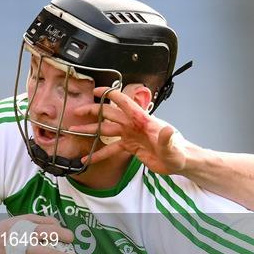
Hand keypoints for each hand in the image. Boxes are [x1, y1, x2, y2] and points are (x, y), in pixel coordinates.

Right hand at [70, 87, 189, 174]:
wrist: (180, 162)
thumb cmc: (178, 152)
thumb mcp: (172, 147)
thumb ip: (167, 139)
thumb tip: (167, 129)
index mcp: (142, 120)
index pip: (124, 103)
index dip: (110, 94)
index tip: (95, 90)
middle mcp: (133, 125)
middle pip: (109, 114)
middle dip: (92, 111)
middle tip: (76, 112)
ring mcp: (130, 135)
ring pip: (105, 130)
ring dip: (90, 131)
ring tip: (74, 132)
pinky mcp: (129, 147)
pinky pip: (110, 149)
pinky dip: (98, 154)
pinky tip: (87, 159)